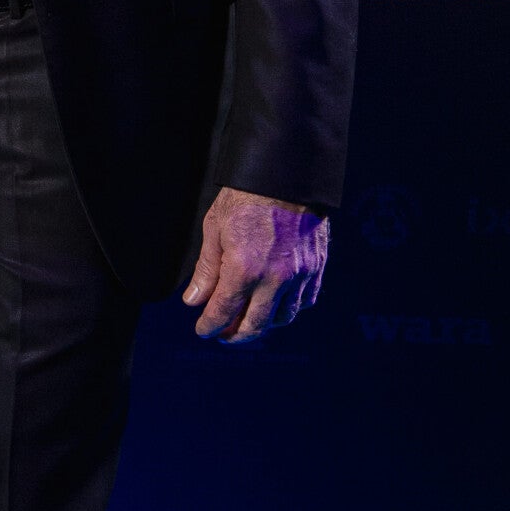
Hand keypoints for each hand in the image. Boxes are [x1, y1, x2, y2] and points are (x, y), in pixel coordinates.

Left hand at [183, 187, 328, 343]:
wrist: (286, 175)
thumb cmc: (246, 198)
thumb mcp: (215, 229)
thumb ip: (206, 270)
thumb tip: (193, 301)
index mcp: (244, 269)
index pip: (223, 312)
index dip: (209, 326)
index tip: (203, 329)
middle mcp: (274, 279)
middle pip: (254, 325)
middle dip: (235, 335)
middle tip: (224, 334)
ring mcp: (299, 275)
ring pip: (282, 318)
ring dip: (263, 324)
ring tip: (248, 319)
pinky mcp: (316, 268)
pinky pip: (305, 302)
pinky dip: (289, 308)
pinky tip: (275, 303)